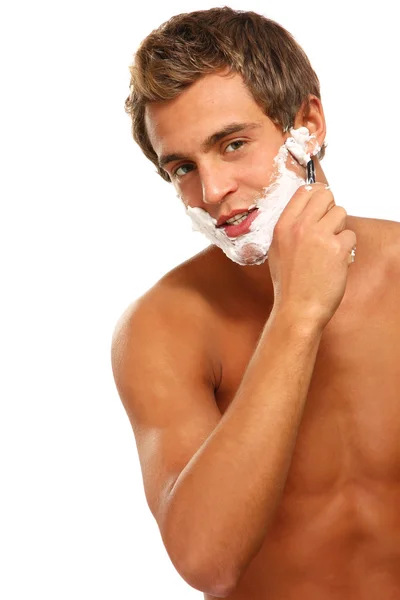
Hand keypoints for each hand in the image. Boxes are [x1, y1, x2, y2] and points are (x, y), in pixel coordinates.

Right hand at [268, 183, 356, 330]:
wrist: (297, 308)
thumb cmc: (288, 284)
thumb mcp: (278, 249)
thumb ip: (291, 227)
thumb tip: (311, 210)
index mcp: (283, 226)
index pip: (305, 191)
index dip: (318, 196)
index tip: (322, 205)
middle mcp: (299, 227)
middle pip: (325, 196)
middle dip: (331, 209)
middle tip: (329, 227)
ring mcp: (318, 236)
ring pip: (341, 213)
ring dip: (340, 229)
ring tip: (330, 248)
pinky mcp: (336, 248)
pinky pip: (350, 235)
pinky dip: (347, 248)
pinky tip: (335, 262)